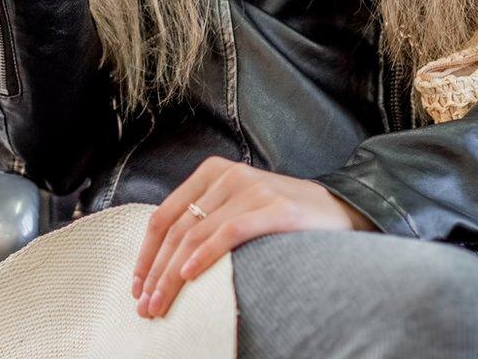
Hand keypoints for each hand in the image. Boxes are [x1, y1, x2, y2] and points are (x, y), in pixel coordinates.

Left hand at [131, 158, 372, 318]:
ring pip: (196, 235)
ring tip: (162, 303)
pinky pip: (229, 233)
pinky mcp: (274, 209)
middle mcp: (228, 176)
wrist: (340, 209)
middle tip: (146, 305)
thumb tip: (166, 262)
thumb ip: (206, 219)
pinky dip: (205, 255)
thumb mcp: (238, 206)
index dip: (146, 254)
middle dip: (156, 272)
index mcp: (212, 173)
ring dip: (173, 275)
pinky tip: (190, 276)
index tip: (137, 286)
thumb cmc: (282, 215)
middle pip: (177, 229)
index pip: (164, 216)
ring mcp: (251, 190)